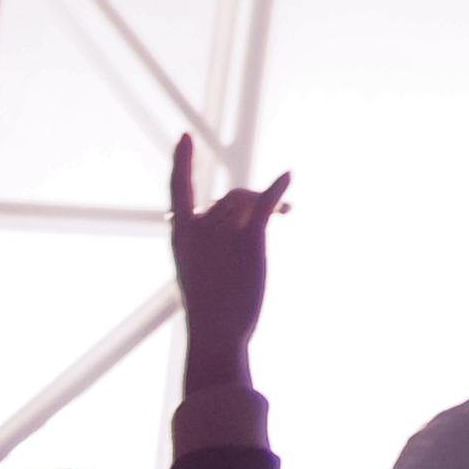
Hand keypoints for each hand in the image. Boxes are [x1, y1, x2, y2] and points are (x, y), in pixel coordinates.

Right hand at [167, 135, 287, 384]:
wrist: (216, 332)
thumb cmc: (209, 307)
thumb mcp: (198, 269)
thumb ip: (209, 241)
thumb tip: (237, 217)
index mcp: (181, 234)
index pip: (178, 189)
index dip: (183, 162)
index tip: (185, 136)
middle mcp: (200, 227)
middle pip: (229, 197)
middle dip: (251, 201)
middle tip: (281, 210)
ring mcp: (223, 230)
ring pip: (247, 200)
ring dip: (267, 201)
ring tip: (285, 212)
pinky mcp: (249, 238)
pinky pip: (263, 205)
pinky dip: (277, 189)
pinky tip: (289, 177)